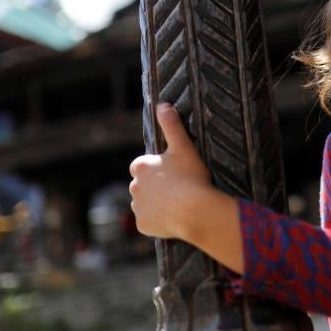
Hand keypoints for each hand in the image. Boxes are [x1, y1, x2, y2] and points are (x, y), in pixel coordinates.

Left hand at [129, 103, 211, 239]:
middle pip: (144, 185)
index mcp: (140, 166)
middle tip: (179, 189)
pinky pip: (149, 222)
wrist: (196, 211)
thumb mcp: (184, 147)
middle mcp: (133, 186)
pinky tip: (174, 218)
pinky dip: (158, 221)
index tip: (175, 173)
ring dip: (157, 204)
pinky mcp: (142, 225)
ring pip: (145, 203)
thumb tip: (163, 104)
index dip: (160, 169)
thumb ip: (172, 125)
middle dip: (156, 187)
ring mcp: (137, 207)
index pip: (144, 166)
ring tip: (179, 204)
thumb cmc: (191, 177)